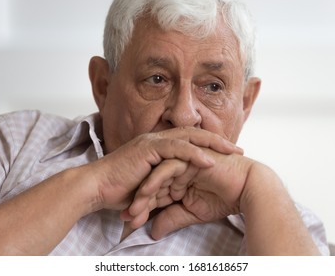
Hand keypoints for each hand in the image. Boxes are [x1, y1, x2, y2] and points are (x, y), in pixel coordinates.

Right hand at [85, 127, 240, 211]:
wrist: (96, 188)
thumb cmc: (119, 190)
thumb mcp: (149, 187)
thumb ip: (164, 186)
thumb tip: (177, 198)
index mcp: (159, 147)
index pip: (189, 141)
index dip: (210, 147)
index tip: (228, 156)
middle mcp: (157, 140)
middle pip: (194, 134)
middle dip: (218, 142)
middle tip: (238, 150)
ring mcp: (152, 142)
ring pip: (188, 137)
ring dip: (212, 144)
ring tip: (232, 152)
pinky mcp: (147, 149)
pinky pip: (175, 148)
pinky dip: (193, 154)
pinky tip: (209, 161)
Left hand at [124, 148, 251, 238]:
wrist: (247, 189)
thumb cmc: (223, 199)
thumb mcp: (191, 213)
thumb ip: (171, 218)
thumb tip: (153, 232)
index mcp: (177, 178)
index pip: (155, 192)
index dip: (143, 207)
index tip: (131, 223)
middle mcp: (177, 167)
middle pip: (151, 182)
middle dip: (139, 201)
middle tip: (127, 218)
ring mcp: (182, 159)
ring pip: (156, 173)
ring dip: (144, 192)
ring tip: (133, 210)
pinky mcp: (188, 154)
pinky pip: (168, 165)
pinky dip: (157, 178)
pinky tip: (147, 192)